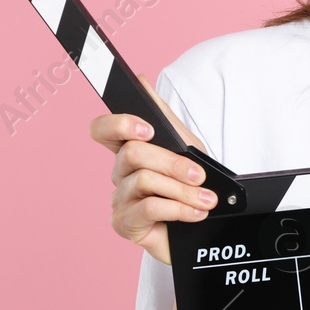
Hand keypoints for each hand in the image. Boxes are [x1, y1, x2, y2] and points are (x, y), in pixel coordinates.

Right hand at [89, 73, 214, 265]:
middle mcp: (119, 174)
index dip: (119, 124)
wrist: (206, 229)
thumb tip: (141, 80)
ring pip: (144, 180)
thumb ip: (164, 117)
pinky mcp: (124, 224)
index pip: (102, 129)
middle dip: (173, 163)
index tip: (147, 129)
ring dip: (182, 191)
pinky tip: (194, 214)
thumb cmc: (191, 187)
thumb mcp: (187, 146)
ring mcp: (119, 200)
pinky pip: (147, 208)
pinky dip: (177, 209)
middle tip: (199, 175)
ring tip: (205, 200)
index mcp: (129, 150)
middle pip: (132, 153)